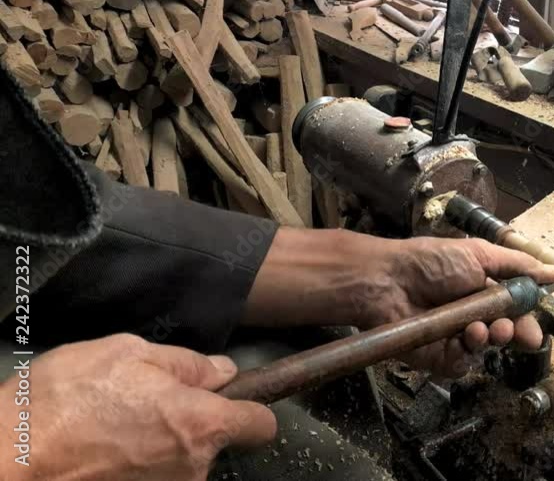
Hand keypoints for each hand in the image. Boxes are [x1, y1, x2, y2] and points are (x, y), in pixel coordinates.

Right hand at [0, 334, 275, 480]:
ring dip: (158, 446)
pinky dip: (135, 466)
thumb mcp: (126, 354)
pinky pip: (151, 478)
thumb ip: (186, 363)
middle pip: (212, 444)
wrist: (5, 460)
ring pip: (178, 463)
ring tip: (113, 428)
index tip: (231, 401)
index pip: (259, 426)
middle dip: (188, 423)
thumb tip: (222, 372)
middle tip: (143, 404)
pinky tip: (102, 450)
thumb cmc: (63, 401)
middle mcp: (192, 469)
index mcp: (200, 425)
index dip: (249, 409)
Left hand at [245, 228, 553, 376]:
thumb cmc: (430, 262)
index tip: (537, 323)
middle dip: (514, 331)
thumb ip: (518, 266)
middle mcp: (471, 315)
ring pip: (487, 349)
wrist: (386, 282)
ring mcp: (454, 338)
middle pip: (505, 333)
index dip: (527, 318)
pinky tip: (466, 336)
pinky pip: (463, 364)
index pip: (515, 310)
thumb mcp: (478, 255)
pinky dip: (469, 352)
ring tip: (484, 328)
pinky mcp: (438, 358)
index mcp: (482, 289)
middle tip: (512, 329)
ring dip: (492, 338)